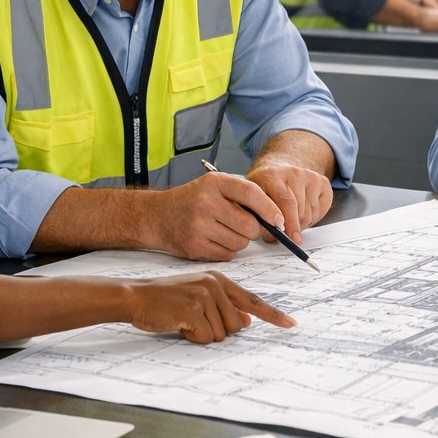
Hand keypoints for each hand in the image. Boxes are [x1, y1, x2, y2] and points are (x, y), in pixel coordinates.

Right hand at [127, 272, 294, 344]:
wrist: (136, 296)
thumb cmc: (166, 300)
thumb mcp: (198, 296)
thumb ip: (223, 306)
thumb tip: (246, 322)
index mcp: (220, 280)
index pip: (252, 300)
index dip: (273, 314)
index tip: (290, 324)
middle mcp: (216, 284)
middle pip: (237, 325)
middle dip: (217, 330)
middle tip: (194, 320)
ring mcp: (204, 295)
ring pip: (222, 333)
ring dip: (203, 335)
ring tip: (184, 320)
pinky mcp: (193, 309)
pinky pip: (206, 337)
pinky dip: (193, 338)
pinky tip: (179, 325)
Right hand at [141, 171, 287, 259]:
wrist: (157, 216)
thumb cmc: (193, 201)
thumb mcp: (215, 187)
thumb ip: (242, 196)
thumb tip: (275, 218)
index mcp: (214, 183)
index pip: (251, 193)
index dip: (270, 208)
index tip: (279, 220)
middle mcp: (206, 202)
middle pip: (250, 225)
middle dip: (256, 230)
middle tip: (249, 228)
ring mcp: (198, 225)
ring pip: (240, 243)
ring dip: (240, 241)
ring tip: (225, 231)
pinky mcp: (194, 246)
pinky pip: (227, 254)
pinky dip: (227, 250)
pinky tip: (214, 240)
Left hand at [247, 161, 332, 241]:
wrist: (278, 170)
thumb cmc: (265, 187)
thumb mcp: (255, 199)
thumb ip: (260, 216)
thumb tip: (271, 236)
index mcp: (272, 175)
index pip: (285, 201)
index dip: (288, 222)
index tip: (288, 236)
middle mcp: (293, 172)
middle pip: (300, 210)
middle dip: (294, 227)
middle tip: (287, 235)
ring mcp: (309, 176)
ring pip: (310, 213)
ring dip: (302, 223)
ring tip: (291, 220)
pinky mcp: (322, 181)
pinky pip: (321, 209)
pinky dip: (313, 218)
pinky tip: (303, 212)